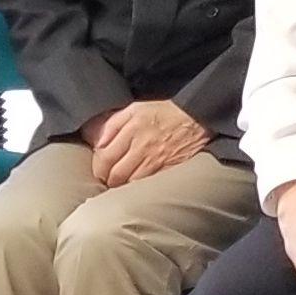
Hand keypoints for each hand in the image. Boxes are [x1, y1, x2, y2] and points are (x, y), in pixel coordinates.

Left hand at [86, 99, 206, 186]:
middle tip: (109, 178)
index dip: (99, 167)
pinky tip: (139, 181)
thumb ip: (114, 123)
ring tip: (123, 181)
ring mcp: (155, 160)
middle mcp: (141, 148)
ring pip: (130, 182)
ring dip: (123, 184)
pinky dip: (140, 185)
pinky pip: (148, 183)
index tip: (100, 168)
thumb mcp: (136, 108)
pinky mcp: (167, 169)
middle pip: (116, 174)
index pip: (105, 158)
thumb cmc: (165, 113)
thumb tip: (98, 142)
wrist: (197, 117)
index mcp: (131, 131)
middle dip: (109, 179)